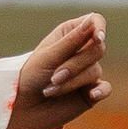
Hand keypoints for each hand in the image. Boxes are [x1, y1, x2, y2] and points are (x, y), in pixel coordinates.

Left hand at [7, 12, 108, 128]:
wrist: (22, 107)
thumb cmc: (30, 76)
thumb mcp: (48, 57)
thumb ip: (71, 41)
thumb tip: (92, 21)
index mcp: (71, 33)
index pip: (95, 22)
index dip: (98, 28)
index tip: (97, 38)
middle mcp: (82, 50)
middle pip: (97, 49)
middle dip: (74, 65)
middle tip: (53, 77)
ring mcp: (88, 71)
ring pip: (95, 71)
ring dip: (71, 82)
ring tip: (50, 90)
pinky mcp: (91, 91)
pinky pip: (105, 88)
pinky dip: (100, 91)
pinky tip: (92, 95)